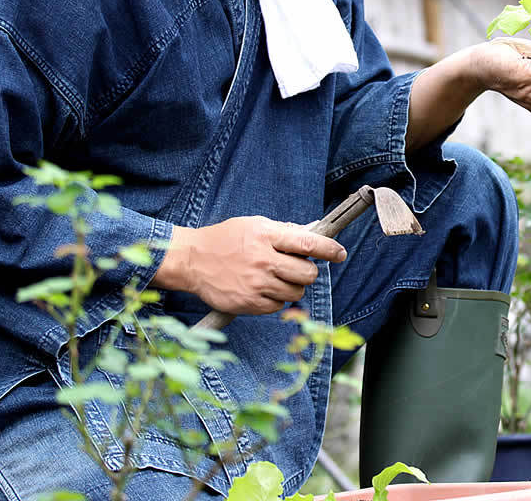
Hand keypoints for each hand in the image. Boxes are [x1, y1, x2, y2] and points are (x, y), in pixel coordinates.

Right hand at [154, 218, 347, 315]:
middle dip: (308, 272)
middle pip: (307, 273)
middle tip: (297, 268)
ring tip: (277, 278)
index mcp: (266, 236)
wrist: (190, 260)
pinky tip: (264, 289)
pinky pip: (278, 306)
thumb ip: (284, 230)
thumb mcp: (254, 225)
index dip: (329, 249)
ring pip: (296, 292)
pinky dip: (277, 299)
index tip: (340, 253)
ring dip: (293, 286)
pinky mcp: (247, 303)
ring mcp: (255, 284)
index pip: (308, 244)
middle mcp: (262, 260)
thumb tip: (313, 233)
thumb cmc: (225, 239)